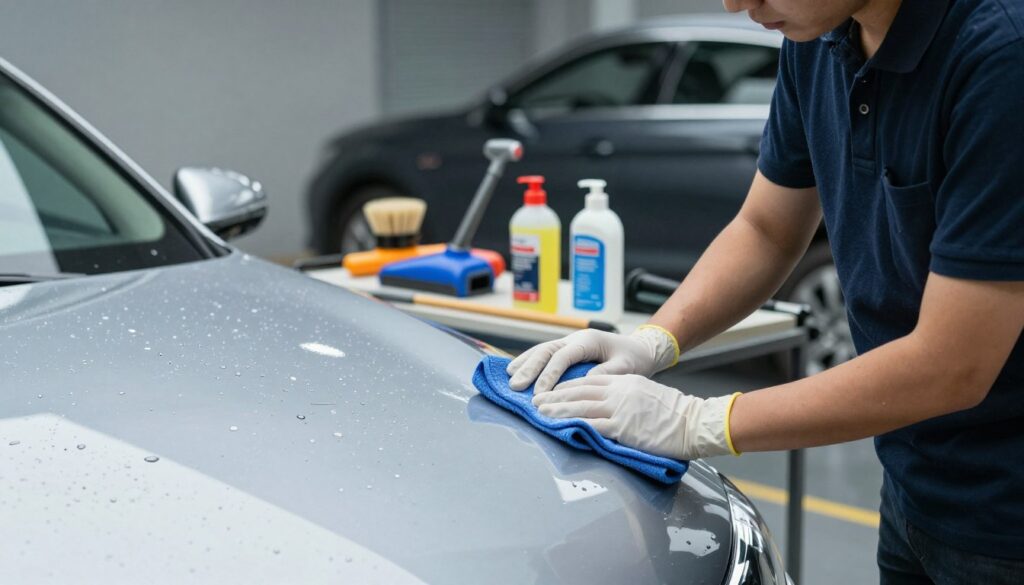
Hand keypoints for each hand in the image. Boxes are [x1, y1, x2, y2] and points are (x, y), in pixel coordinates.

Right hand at [506, 326, 678, 393]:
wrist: (639, 348)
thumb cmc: (634, 358)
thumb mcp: (626, 367)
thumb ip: (607, 373)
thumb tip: (585, 381)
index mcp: (588, 341)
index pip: (562, 357)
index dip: (548, 375)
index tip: (539, 393)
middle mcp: (575, 338)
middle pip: (546, 351)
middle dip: (529, 369)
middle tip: (515, 387)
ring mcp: (569, 342)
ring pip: (541, 349)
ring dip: (524, 363)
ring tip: (509, 378)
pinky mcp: (567, 349)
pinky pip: (544, 353)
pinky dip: (528, 360)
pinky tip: (515, 369)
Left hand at [531, 374, 738, 459]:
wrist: (692, 422)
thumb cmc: (674, 411)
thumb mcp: (646, 393)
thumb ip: (625, 394)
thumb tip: (608, 403)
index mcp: (624, 381)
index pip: (588, 380)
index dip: (567, 385)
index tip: (552, 390)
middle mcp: (618, 392)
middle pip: (579, 392)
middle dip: (555, 396)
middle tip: (536, 400)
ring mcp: (619, 409)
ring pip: (580, 407)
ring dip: (557, 410)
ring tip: (540, 413)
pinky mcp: (622, 427)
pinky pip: (592, 425)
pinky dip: (573, 425)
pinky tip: (560, 427)